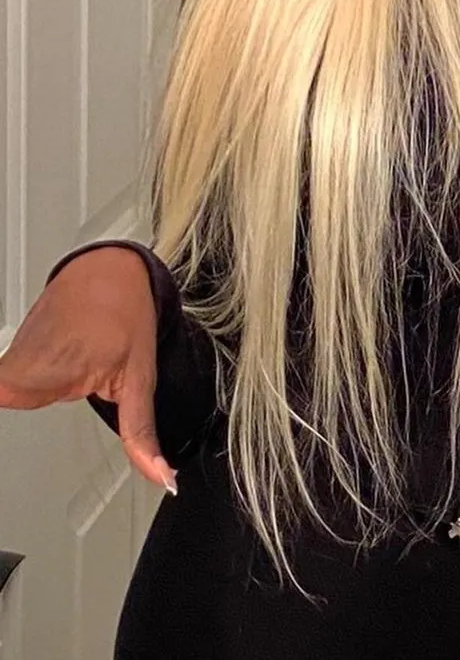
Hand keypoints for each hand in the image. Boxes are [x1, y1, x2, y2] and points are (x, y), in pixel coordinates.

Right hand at [0, 247, 175, 493]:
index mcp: (55, 368)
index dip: (10, 391)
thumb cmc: (127, 312)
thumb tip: (159, 476)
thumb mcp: (140, 377)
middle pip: (11, 397)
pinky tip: (62, 362)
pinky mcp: (16, 345)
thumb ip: (140, 431)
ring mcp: (18, 350)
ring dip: (34, 389)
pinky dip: (27, 378)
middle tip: (85, 380)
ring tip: (78, 366)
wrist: (112, 268)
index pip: (6, 389)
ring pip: (10, 388)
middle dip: (34, 399)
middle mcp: (27, 360)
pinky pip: (11, 374)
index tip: (15, 397)